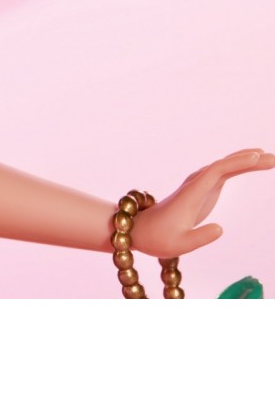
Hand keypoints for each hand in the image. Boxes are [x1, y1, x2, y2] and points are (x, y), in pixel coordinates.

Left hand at [130, 148, 274, 257]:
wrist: (141, 230)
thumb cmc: (159, 238)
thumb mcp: (180, 244)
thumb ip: (200, 238)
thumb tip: (220, 229)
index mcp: (191, 193)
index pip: (215, 172)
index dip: (235, 163)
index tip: (255, 158)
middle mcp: (195, 184)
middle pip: (223, 165)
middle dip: (248, 160)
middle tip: (274, 158)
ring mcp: (198, 185)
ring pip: (224, 167)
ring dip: (246, 161)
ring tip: (270, 158)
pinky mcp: (202, 190)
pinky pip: (223, 173)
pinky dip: (239, 167)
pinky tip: (252, 164)